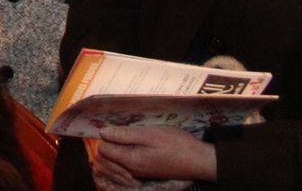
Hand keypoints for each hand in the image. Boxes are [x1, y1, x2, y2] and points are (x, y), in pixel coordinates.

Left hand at [91, 126, 215, 186]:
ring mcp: (138, 174)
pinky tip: (127, 149)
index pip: (103, 150)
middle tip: (113, 131)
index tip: (111, 127)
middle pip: (104, 161)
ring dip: (110, 154)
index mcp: (131, 160)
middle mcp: (132, 171)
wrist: (198, 161)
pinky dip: (119, 161)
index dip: (104, 137)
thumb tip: (103, 132)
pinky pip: (122, 170)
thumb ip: (125, 134)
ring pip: (112, 167)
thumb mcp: (150, 134)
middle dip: (104, 146)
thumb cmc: (176, 144)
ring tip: (119, 139)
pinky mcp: (145, 174)